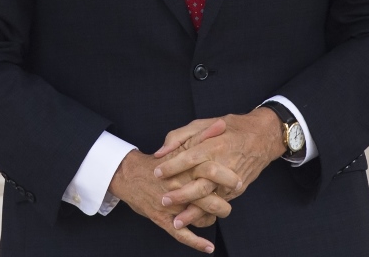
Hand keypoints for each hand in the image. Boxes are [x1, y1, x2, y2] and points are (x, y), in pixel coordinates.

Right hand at [109, 119, 239, 252]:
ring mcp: (171, 206)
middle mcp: (178, 187)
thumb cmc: (159, 159)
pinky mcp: (163, 220)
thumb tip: (221, 124)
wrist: (129, 174)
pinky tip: (209, 247)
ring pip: (199, 217)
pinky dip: (197, 242)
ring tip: (219, 212)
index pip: (210, 172)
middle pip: (207, 198)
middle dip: (224, 202)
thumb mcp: (180, 142)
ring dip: (212, 218)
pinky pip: (182, 234)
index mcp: (183, 168)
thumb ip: (202, 133)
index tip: (238, 179)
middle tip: (231, 198)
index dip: (227, 178)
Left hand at [153, 108, 285, 228]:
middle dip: (181, 194)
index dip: (172, 166)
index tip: (156, 172)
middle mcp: (224, 165)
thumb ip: (179, 136)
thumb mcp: (203, 123)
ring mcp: (232, 180)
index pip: (190, 158)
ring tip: (176, 221)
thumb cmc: (229, 127)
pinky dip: (205, 214)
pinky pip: (219, 204)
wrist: (262, 137)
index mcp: (215, 146)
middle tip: (163, 200)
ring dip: (193, 212)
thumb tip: (160, 152)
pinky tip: (192, 219)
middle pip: (201, 184)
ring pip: (211, 200)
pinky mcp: (237, 190)